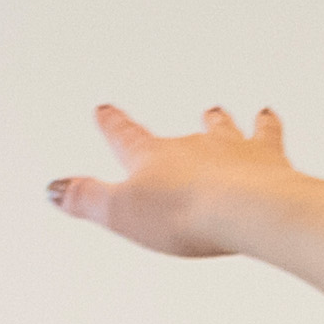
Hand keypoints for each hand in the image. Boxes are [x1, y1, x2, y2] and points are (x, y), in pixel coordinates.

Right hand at [48, 103, 298, 258]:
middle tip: (187, 115)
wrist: (245, 209)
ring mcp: (233, 151)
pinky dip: (267, 125)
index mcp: (154, 158)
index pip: (127, 137)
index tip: (105, 110)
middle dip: (180, 131)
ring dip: (222, 123)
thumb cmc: (186, 212)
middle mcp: (194, 147)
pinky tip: (268, 116)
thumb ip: (88, 200)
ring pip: (225, 129)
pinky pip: (268, 135)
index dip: (113, 125)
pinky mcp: (267, 161)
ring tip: (220, 112)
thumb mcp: (122, 213)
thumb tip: (54, 191)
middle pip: (184, 136)